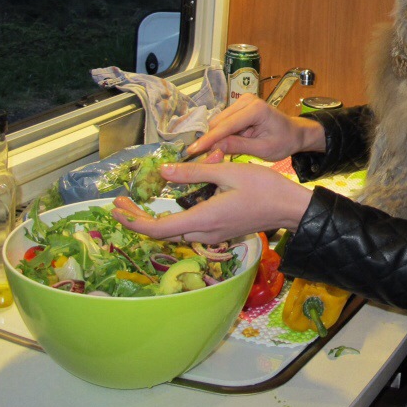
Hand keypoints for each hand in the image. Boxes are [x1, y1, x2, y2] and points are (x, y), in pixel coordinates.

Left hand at [110, 160, 313, 243]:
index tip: (117, 209)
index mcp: (203, 219)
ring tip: (138, 203)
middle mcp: (204, 232)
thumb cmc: (263, 188)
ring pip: (175, 232)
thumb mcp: (227, 172)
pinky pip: (189, 229)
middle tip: (121, 204)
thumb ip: (193, 173)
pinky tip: (170, 204)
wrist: (289, 207)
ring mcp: (213, 235)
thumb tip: (163, 172)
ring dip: (154, 220)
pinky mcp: (220, 232)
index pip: (158, 229)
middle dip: (137, 220)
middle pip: (162, 233)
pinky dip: (172, 219)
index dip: (133, 222)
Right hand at [188, 94, 325, 161]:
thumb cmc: (284, 141)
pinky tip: (224, 147)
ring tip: (217, 155)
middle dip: (211, 140)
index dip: (209, 139)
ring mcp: (242, 102)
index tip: (193, 151)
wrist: (294, 133)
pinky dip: (221, 135)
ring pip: (218, 122)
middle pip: (218, 122)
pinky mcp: (238, 107)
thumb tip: (214, 147)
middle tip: (205, 159)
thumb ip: (239, 147)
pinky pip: (223, 123)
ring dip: (216, 138)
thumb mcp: (263, 149)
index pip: (226, 125)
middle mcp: (247, 100)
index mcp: (256, 109)